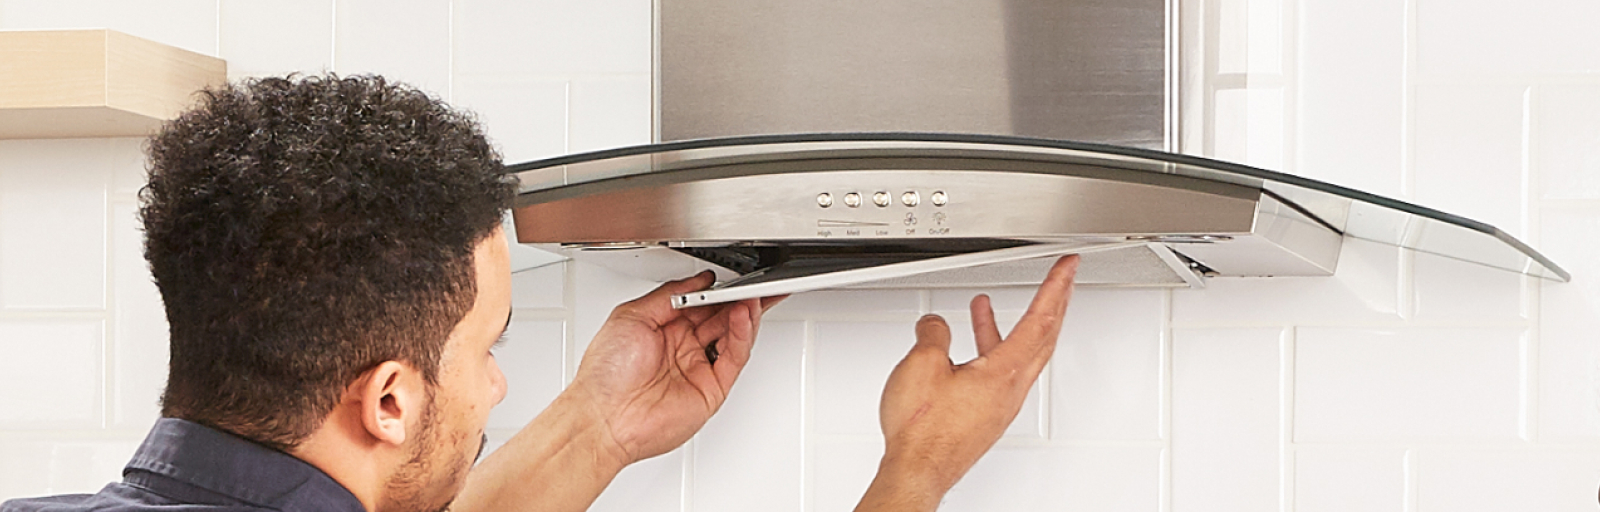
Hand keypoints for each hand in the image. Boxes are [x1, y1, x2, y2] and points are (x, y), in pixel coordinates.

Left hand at [568, 271, 783, 464]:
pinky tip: (742, 316)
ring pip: (733, 336)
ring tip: (754, 294)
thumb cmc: (606, 373)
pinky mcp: (711, 389)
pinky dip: (742, 335)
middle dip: (739, 299)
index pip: (700, 303)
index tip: (731, 276)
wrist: (604, 418)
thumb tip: (698, 281)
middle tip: (754, 282)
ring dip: (745, 314)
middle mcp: (682, 348)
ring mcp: (697, 368)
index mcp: (663, 329)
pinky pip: (734, 357)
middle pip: (721, 318)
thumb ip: (669, 295)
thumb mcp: (631, 315)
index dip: (717, 289)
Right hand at [856, 255, 1079, 510]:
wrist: (917, 471)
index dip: (1055, 287)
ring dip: (1007, 325)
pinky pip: (998, 374)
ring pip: (1018, 356)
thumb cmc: (924, 431)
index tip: (1068, 268)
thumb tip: (935, 325)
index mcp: (1004, 372)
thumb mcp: (922, 365)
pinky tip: (965, 350)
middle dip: (1052, 303)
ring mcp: (999, 405)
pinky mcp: (984, 417)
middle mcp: (1010, 390)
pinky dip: (989, 349)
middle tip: (1060, 281)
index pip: (1040, 319)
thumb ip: (933, 335)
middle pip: (1043, 337)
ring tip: (984, 305)